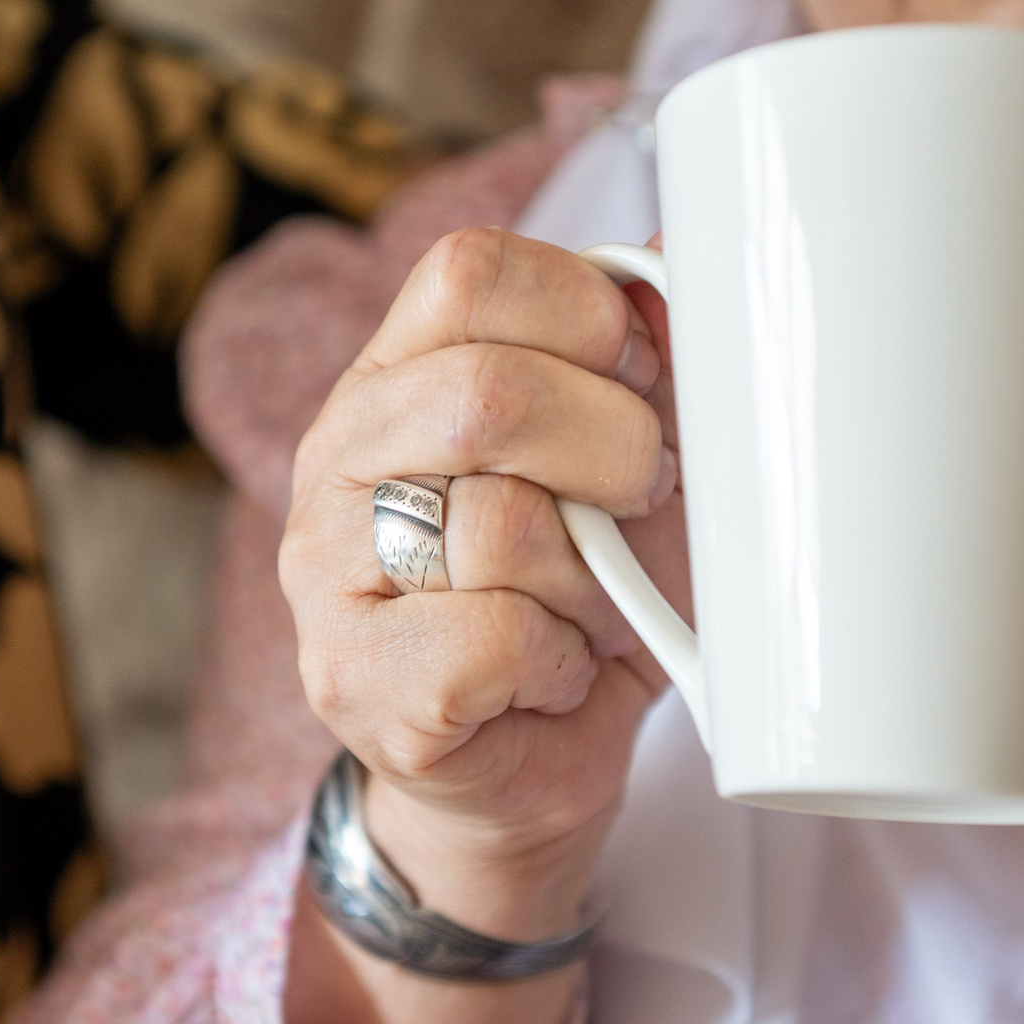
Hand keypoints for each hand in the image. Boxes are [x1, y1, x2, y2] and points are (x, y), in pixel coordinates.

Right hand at [278, 228, 681, 1023]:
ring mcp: (325, 574)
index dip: (585, 313)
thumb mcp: (632, 464)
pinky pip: (493, 640)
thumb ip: (649, 358)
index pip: (467, 272)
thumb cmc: (581, 600)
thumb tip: (697, 252)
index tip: (641, 377)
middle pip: (483, 394)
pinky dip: (559, 661)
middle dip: (610, 449)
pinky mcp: (354, 682)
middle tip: (645, 497)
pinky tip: (551, 676)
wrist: (529, 770)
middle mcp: (336, 460)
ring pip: (498, 528)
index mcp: (395, 375)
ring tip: (591, 608)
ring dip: (591, 580)